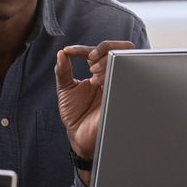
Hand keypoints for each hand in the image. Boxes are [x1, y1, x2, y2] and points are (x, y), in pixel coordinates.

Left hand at [55, 40, 134, 165]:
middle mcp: (110, 77)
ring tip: (94, 73)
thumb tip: (61, 53)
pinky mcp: (122, 96)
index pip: (97, 52)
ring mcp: (117, 86)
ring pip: (124, 62)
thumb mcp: (65, 90)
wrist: (80, 137)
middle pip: (120, 50)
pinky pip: (125, 81)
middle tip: (90, 60)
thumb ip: (63, 71)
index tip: (69, 51)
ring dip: (108, 62)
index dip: (83, 48)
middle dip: (105, 49)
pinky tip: (100, 82)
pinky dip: (112, 76)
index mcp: (99, 73)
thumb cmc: (75, 115)